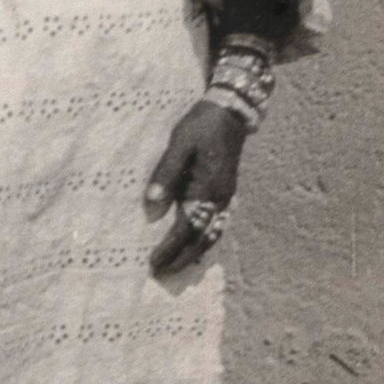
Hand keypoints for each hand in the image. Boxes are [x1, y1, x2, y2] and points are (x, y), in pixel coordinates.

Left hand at [145, 100, 246, 277]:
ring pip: (213, 233)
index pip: (186, 228)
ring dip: (195, 252)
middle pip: (202, 238)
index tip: (153, 262)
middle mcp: (221, 198)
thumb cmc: (201, 123)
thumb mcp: (179, 144)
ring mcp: (227, 195)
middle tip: (161, 274)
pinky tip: (195, 244)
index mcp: (208, 188)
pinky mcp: (227, 190)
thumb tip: (152, 207)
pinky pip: (219, 223)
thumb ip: (165, 175)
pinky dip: (206, 239)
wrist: (232, 109)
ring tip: (176, 266)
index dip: (170, 247)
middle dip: (182, 258)